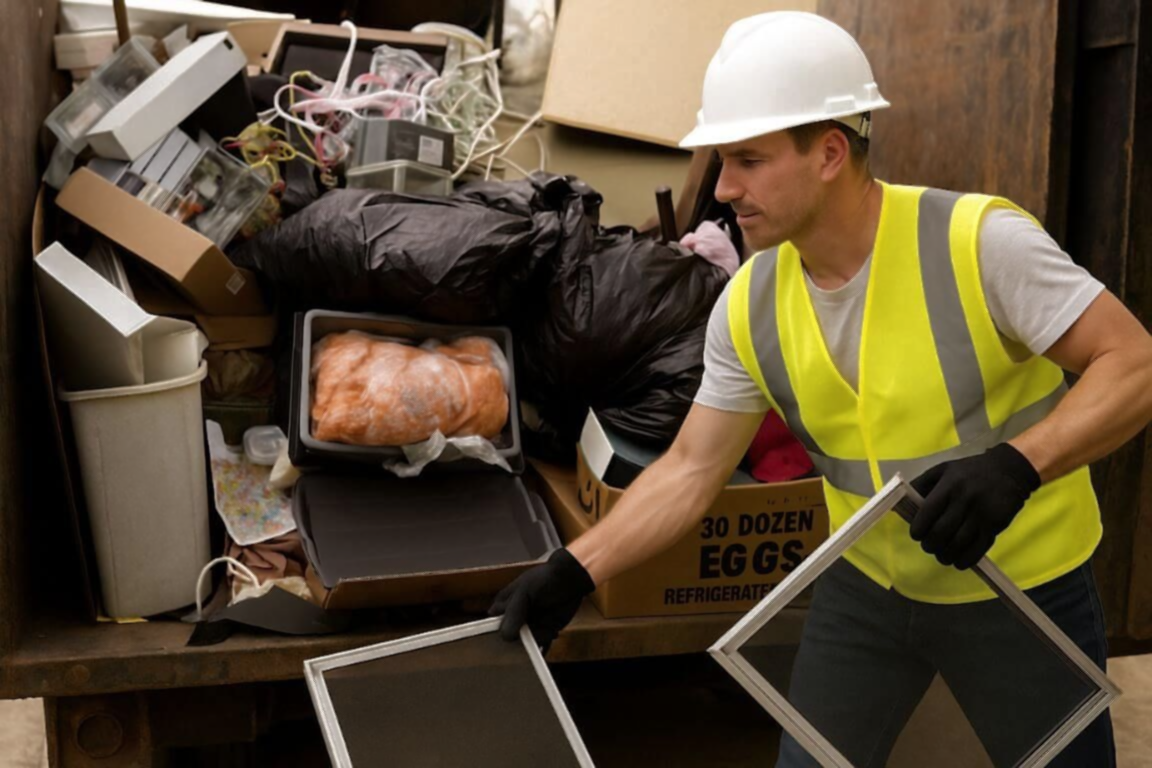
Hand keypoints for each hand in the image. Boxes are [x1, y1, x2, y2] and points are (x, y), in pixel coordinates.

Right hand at [489, 548, 594, 650]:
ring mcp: (529, 626)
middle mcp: (514, 619)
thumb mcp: (524, 591)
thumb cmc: (543, 579)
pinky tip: (547, 644)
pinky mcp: (544, 631)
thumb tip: (505, 636)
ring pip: (526, 644)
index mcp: (503, 606)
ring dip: (537, 638)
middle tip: (532, 631)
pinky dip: (542, 649)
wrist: (571, 579)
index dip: (496, 634)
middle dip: (519, 641)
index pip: (491, 626)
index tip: (508, 636)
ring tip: (548, 626)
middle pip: (509, 639)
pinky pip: (540, 645)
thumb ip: (513, 612)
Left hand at [909, 443, 1040, 569]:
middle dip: (930, 544)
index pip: (928, 512)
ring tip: (942, 556)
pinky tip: (959, 561)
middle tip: (928, 546)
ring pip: (958, 543)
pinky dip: (965, 560)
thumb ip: (922, 484)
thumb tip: (904, 503)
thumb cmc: (969, 471)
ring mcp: (981, 514)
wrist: (1008, 470)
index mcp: (949, 485)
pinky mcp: (996, 525)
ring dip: (946, 555)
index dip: (918, 529)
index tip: (916, 535)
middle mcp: (964, 499)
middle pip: (941, 531)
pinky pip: (978, 548)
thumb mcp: (943, 469)